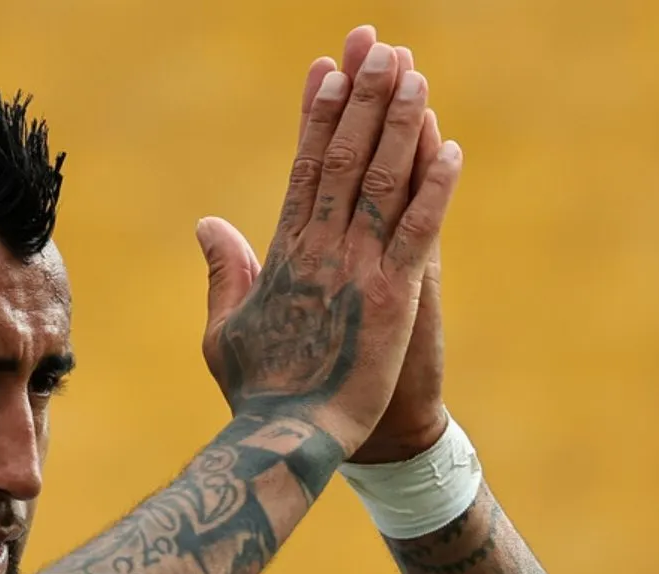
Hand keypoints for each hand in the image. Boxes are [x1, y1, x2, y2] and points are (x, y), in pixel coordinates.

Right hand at [201, 27, 459, 459]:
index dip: (319, 114)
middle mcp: (320, 250)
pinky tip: (451, 149)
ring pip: (383, 181)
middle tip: (378, 46)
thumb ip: (222, 271)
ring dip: (400, 124)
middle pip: (346, 157)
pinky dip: (435, 189)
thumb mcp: (223, 328)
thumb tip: (208, 224)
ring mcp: (358, 270)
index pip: (304, 167)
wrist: (285, 442)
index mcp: (283, 254)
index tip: (328, 68)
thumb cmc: (255, 394)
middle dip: (363, 97)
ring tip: (413, 74)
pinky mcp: (393, 297)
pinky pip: (420, 231)